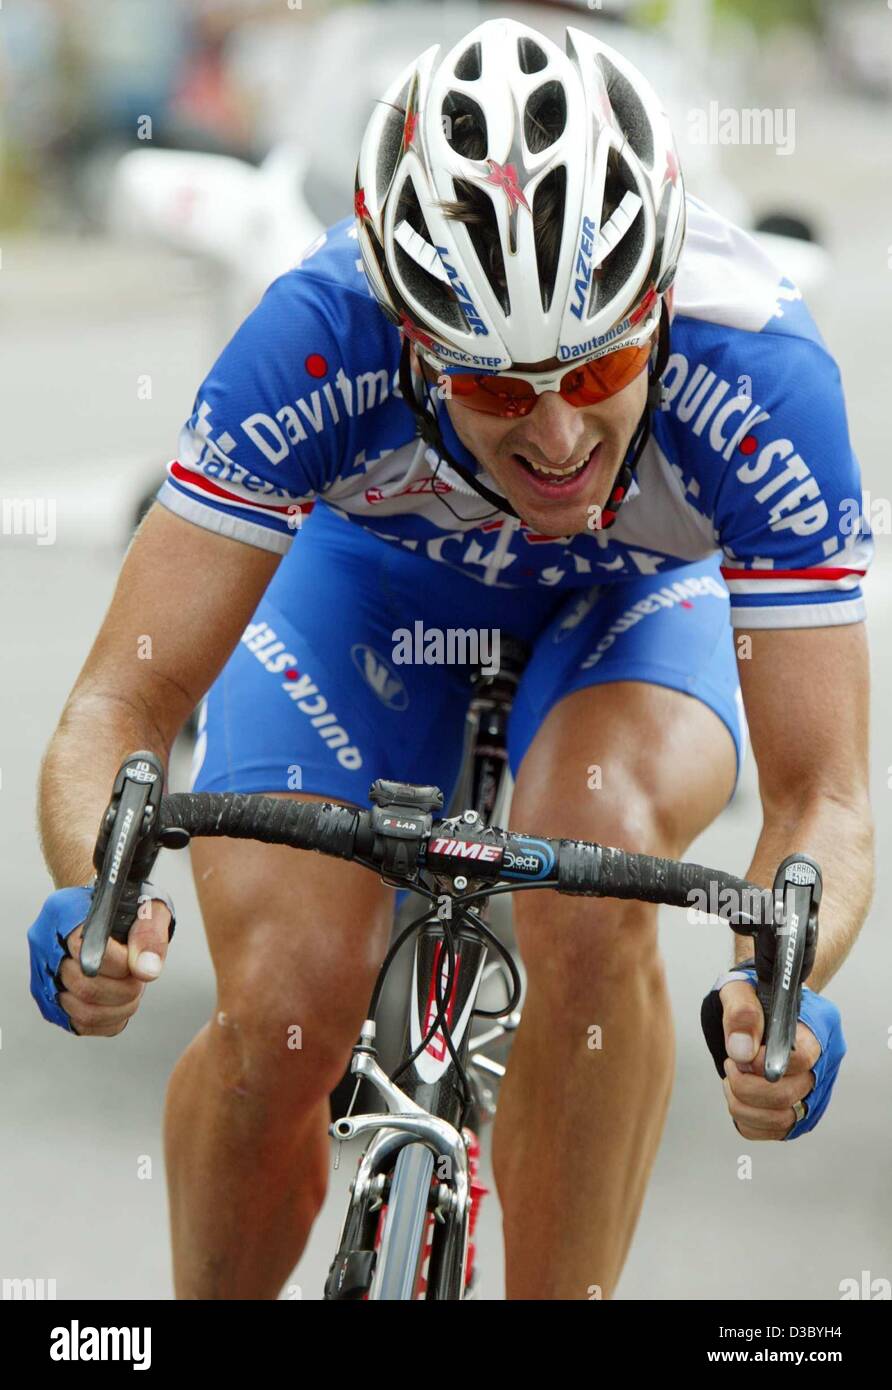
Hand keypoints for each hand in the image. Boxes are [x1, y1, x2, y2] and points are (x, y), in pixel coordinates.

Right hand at [59, 899, 171, 1036]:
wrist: (110, 912)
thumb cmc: (127, 908)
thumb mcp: (147, 908)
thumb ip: (149, 935)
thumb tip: (146, 970)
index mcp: (64, 912)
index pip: (85, 948)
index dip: (120, 962)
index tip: (136, 960)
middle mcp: (46, 945)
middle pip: (85, 986)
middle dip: (124, 988)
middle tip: (138, 977)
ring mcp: (44, 975)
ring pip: (83, 1011)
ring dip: (119, 1007)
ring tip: (132, 988)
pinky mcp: (51, 1000)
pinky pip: (82, 1025)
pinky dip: (110, 1019)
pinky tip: (120, 1002)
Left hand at [719, 979, 818, 1139]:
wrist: (758, 1009)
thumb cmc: (754, 999)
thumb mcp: (740, 990)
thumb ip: (741, 1013)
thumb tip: (742, 1051)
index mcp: (821, 1026)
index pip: (803, 1058)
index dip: (764, 1062)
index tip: (741, 1053)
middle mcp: (825, 1063)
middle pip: (790, 1095)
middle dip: (747, 1083)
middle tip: (732, 1063)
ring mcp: (815, 1091)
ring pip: (782, 1119)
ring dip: (743, 1103)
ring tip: (732, 1077)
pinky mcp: (799, 1111)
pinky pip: (771, 1131)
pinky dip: (746, 1118)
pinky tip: (737, 1094)